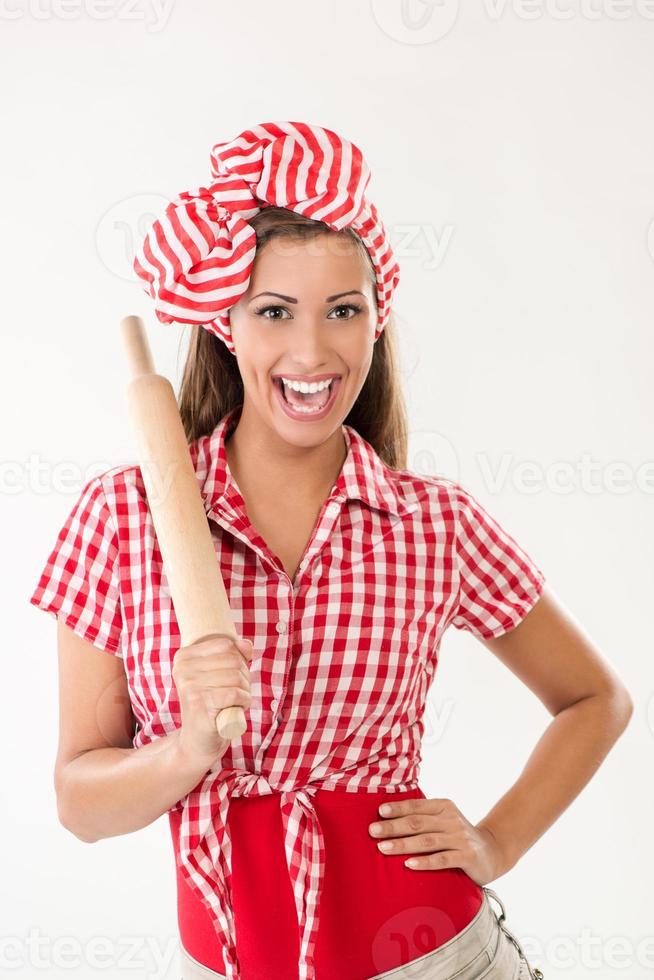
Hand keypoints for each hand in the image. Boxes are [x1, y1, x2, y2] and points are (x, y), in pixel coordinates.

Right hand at [172, 634, 254, 768]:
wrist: (196, 742)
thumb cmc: (212, 705)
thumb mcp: (220, 675)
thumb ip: (234, 655)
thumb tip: (246, 644)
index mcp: (183, 656)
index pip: (225, 644)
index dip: (238, 659)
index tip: (231, 676)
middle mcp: (182, 669)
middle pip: (233, 660)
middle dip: (244, 677)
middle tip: (237, 692)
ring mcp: (189, 686)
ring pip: (236, 676)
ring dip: (245, 691)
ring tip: (236, 702)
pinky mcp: (199, 703)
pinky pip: (235, 693)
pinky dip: (243, 701)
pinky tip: (236, 709)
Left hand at [368, 797, 510, 884]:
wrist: (493, 851)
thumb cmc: (458, 836)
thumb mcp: (444, 821)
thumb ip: (423, 818)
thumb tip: (386, 817)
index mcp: (444, 807)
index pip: (417, 806)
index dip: (398, 808)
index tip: (379, 812)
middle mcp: (452, 820)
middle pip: (418, 823)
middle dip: (393, 826)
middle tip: (372, 831)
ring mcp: (460, 838)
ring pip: (427, 840)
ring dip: (403, 844)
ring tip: (383, 847)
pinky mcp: (468, 856)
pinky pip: (443, 859)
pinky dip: (425, 862)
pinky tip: (409, 864)